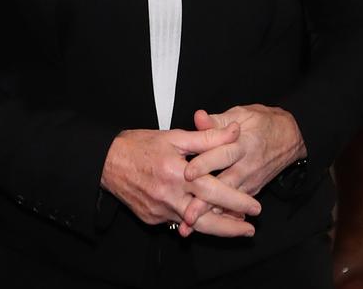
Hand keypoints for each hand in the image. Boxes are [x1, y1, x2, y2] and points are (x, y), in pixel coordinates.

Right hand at [100, 124, 259, 237]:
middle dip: (231, 227)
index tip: (255, 208)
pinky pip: (177, 222)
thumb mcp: (174, 136)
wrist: (107, 162)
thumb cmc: (140, 144)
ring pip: (194, 226)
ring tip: (235, 228)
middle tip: (250, 230)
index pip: (214, 191)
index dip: (236, 201)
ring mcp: (160, 211)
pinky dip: (193, 222)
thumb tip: (234, 132)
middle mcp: (169, 197)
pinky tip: (205, 218)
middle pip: (206, 220)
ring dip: (216, 228)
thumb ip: (207, 137)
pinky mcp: (152, 218)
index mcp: (177, 173)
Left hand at [179, 105, 305, 234]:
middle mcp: (247, 165)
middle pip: (225, 185)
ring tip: (191, 225)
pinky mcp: (253, 190)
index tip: (187, 173)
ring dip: (210, 213)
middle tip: (188, 213)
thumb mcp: (241, 114)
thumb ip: (217, 121)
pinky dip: (221, 215)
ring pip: (229, 200)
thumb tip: (197, 117)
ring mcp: (251, 180)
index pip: (222, 155)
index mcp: (242, 143)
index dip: (205, 164)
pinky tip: (205, 226)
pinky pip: (236, 206)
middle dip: (206, 200)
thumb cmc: (262, 122)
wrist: (290, 136)